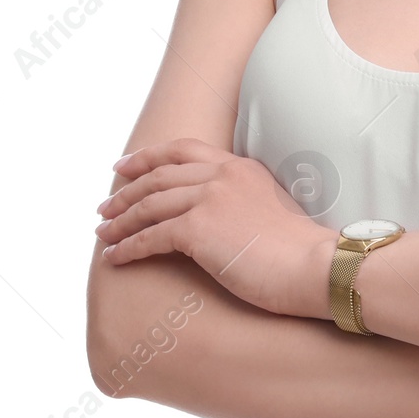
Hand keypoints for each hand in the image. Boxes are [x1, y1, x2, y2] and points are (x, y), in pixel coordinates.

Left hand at [96, 138, 332, 316]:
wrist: (315, 267)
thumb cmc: (302, 251)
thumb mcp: (272, 207)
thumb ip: (243, 199)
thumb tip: (217, 215)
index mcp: (240, 167)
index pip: (183, 150)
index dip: (148, 156)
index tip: (125, 166)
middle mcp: (222, 176)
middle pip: (158, 176)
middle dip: (126, 191)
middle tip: (105, 206)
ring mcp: (209, 200)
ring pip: (148, 205)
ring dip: (120, 221)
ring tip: (103, 234)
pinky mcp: (197, 230)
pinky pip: (150, 237)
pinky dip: (128, 247)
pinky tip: (115, 258)